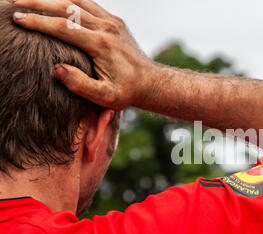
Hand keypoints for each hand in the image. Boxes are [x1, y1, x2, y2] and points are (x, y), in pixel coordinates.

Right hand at [13, 0, 152, 109]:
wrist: (150, 82)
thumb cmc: (126, 92)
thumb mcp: (105, 96)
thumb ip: (81, 85)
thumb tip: (57, 69)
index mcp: (101, 44)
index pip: (63, 28)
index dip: (38, 22)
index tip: (18, 19)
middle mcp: (106, 27)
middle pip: (66, 7)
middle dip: (38, 3)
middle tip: (14, 2)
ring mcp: (111, 21)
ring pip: (77, 1)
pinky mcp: (114, 21)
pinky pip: (88, 4)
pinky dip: (70, 0)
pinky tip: (56, 0)